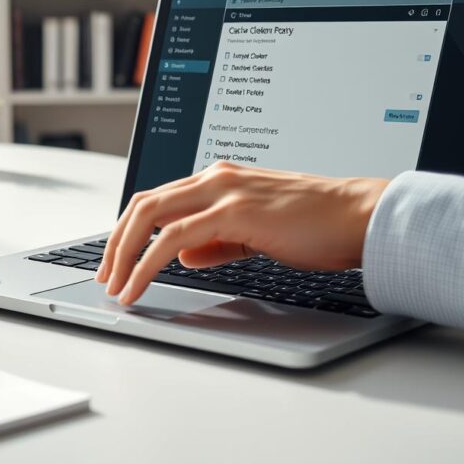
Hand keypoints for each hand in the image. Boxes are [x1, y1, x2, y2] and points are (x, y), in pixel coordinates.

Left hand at [94, 161, 388, 304]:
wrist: (357, 216)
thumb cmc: (317, 225)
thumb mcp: (256, 232)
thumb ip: (217, 241)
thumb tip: (184, 255)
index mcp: (221, 178)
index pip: (159, 198)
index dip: (130, 230)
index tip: (118, 261)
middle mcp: (216, 177)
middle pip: (143, 203)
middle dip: (116, 242)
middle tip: (106, 276)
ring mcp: (223, 190)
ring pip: (150, 216)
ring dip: (124, 254)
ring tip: (116, 286)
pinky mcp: (233, 211)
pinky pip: (173, 237)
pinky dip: (147, 263)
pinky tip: (139, 284)